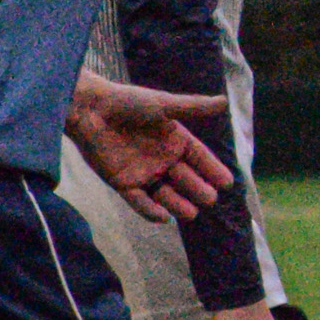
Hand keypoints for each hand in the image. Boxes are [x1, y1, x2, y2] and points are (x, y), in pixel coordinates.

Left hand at [64, 72, 234, 222]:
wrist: (91, 110)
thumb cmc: (129, 102)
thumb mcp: (164, 105)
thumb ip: (193, 107)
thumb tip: (225, 102)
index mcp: (174, 139)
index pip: (198, 158)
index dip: (212, 170)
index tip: (227, 183)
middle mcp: (162, 158)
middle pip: (185, 179)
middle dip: (198, 190)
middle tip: (211, 200)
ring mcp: (143, 172)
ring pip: (165, 193)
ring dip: (178, 204)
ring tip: (192, 214)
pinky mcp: (122, 182)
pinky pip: (139, 200)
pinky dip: (150, 210)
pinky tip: (163, 218)